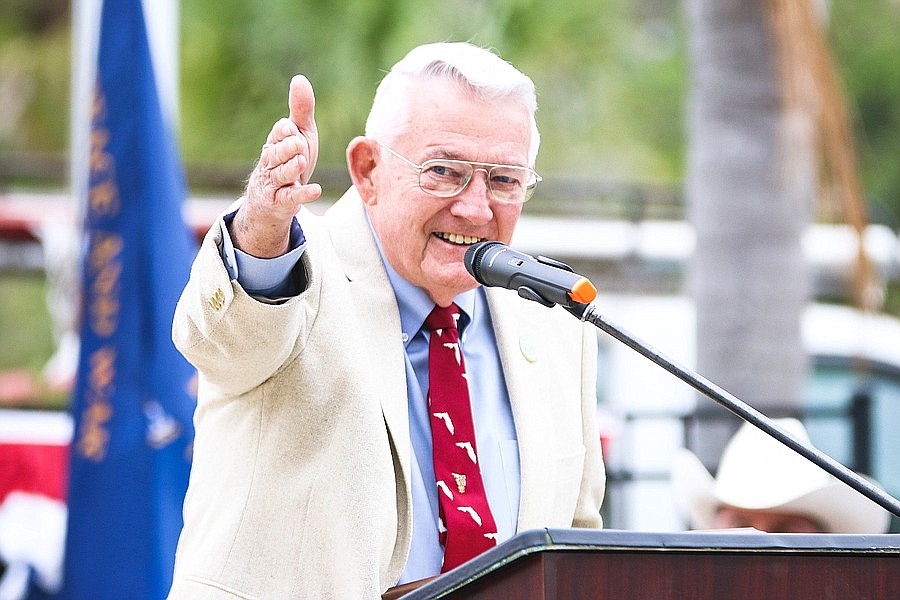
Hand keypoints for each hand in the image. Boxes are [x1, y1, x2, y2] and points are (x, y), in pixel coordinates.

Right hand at [233, 75, 321, 256]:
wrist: (273, 201)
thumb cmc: (289, 162)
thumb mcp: (299, 134)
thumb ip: (300, 110)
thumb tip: (299, 78)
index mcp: (275, 143)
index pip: (278, 134)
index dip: (284, 132)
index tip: (291, 128)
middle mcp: (270, 163)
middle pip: (276, 154)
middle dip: (286, 149)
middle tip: (298, 144)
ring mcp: (273, 184)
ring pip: (280, 175)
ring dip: (290, 169)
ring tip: (301, 161)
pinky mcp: (280, 202)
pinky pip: (290, 198)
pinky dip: (302, 194)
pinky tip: (316, 190)